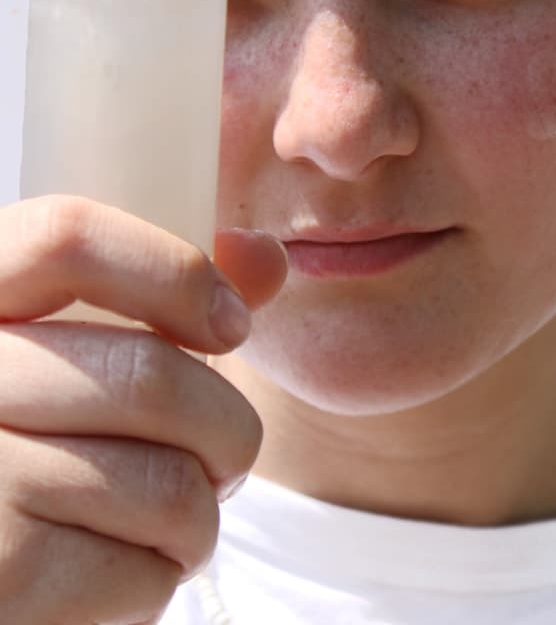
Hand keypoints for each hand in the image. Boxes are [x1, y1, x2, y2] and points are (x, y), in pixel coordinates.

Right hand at [0, 194, 286, 624]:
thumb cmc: (29, 443)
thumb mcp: (68, 350)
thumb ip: (161, 296)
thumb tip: (266, 257)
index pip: (67, 237)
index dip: (172, 270)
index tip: (228, 321)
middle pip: (150, 375)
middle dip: (226, 428)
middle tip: (224, 456)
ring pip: (169, 485)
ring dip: (201, 513)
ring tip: (173, 518)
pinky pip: (143, 572)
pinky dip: (159, 578)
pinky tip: (120, 569)